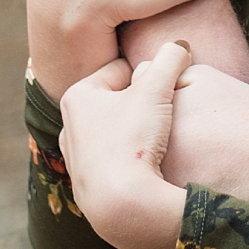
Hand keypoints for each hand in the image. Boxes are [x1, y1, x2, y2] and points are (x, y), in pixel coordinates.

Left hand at [58, 42, 190, 248]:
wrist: (120, 203)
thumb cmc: (133, 140)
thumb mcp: (156, 89)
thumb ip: (170, 59)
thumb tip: (180, 45)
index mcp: (77, 96)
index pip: (123, 69)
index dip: (152, 76)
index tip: (167, 91)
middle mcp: (68, 124)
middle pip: (119, 98)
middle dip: (144, 102)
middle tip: (166, 114)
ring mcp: (76, 155)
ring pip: (117, 128)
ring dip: (139, 129)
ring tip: (158, 140)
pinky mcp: (87, 181)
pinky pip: (116, 155)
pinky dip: (132, 154)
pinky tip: (148, 163)